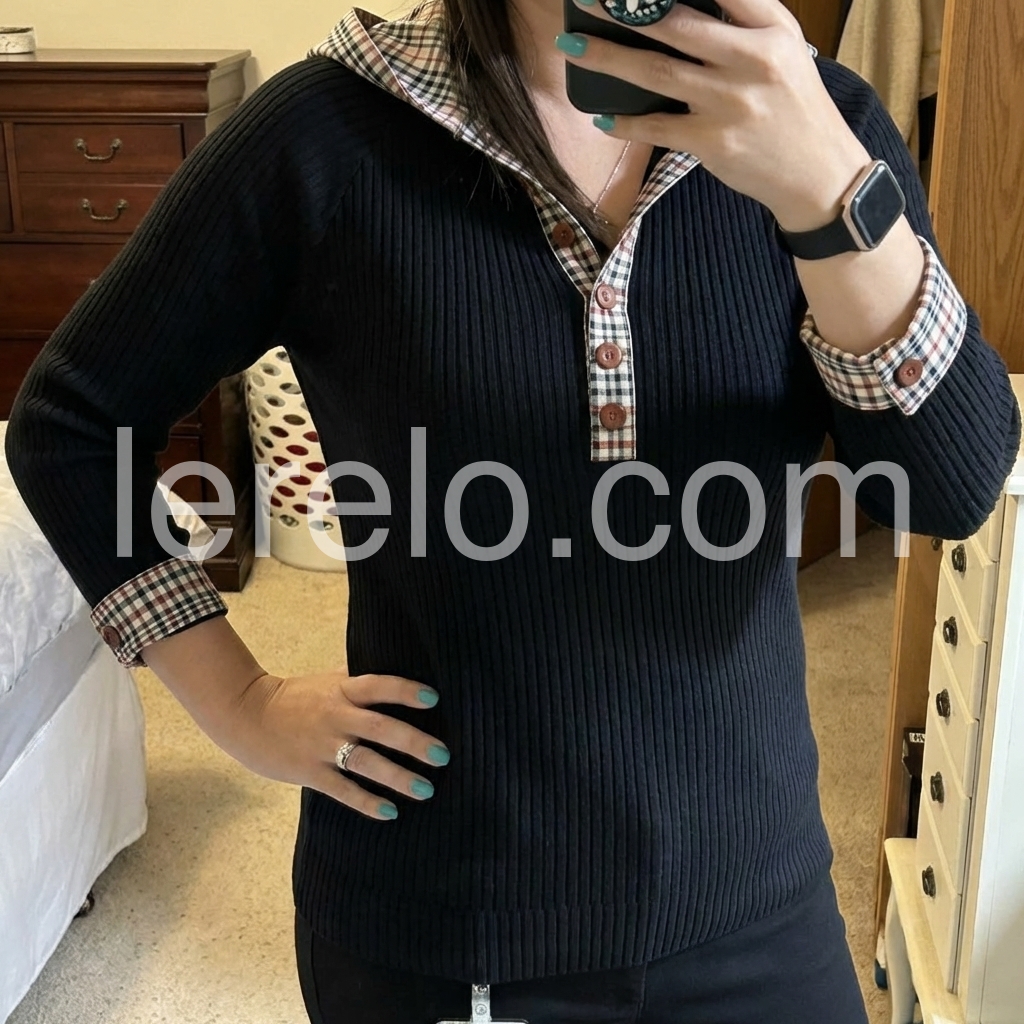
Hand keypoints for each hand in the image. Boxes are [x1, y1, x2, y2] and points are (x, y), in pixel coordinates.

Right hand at [219, 669, 449, 820]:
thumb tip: (396, 671)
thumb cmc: (294, 697)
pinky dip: (366, 802)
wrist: (245, 714)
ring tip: (426, 789)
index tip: (434, 699)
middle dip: (414, 742)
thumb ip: (358, 680)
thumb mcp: (327, 681)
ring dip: (398, 777)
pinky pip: (342, 790)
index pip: (378, 686)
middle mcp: (335, 716)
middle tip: (443, 755)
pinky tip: (390, 812)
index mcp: (342, 690)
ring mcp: (322, 746)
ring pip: (365, 762)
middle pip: (380, 728)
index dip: (405, 691)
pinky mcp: (309, 772)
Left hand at [557, 0, 872, 230]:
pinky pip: (657, 127)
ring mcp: (730, 104)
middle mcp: (752, 61)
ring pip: (656, 73)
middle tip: (586, 0)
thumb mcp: (785, 48)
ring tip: (574, 46)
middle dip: (624, 10)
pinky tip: (601, 115)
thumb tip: (683, 4)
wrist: (818, 174)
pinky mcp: (712, 143)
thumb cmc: (794, 107)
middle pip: (676, 26)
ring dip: (608, 58)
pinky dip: (626, 123)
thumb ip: (746, 16)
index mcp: (771, 30)